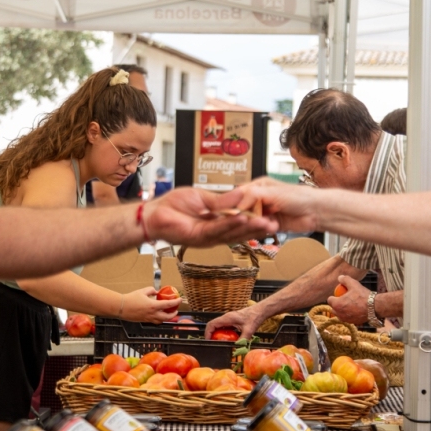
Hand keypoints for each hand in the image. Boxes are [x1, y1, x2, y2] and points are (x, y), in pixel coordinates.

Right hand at [122, 287, 179, 323]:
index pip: (168, 305)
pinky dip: (159, 319)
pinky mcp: (144, 321)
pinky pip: (155, 321)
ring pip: (161, 321)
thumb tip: (156, 291)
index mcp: (153, 306)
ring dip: (167, 318)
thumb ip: (151, 290)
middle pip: (167, 317)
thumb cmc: (131, 299)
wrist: (121, 307)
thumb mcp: (143, 291)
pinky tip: (158, 315)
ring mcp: (148, 319)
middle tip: (175, 310)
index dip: (176, 302)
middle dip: (173, 314)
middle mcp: (152, 314)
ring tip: (168, 313)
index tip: (180, 300)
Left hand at [145, 187, 277, 245]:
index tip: (271, 216)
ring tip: (264, 221)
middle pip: (240, 231)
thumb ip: (223, 200)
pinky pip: (218, 230)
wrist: (154, 214)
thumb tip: (243, 194)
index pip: (240, 223)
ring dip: (249, 227)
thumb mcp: (203, 198)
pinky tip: (243, 219)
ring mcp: (208, 237)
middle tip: (275, 223)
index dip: (255, 221)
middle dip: (258, 228)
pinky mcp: (199, 237)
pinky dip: (231, 224)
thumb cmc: (173, 205)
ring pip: (232, 232)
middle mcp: (215, 232)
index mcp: (217, 222)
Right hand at [206, 307, 262, 340]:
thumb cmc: (254, 317)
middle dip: (211, 334)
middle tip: (213, 343)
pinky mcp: (233, 320)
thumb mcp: (248, 331)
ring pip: (218, 325)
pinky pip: (224, 326)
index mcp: (227, 318)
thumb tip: (237, 349)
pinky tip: (228, 338)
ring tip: (219, 342)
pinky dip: (223, 332)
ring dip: (217, 333)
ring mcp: (229, 318)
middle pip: (213, 325)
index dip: (207, 333)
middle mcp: (226, 317)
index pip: (211, 324)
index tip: (208, 340)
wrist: (260, 311)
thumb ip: (242, 340)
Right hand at [235, 178, 319, 232]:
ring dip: (256, 224)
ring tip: (266, 223)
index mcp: (257, 187)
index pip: (237, 196)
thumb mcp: (272, 192)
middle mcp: (259, 199)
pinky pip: (260, 229)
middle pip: (242, 210)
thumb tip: (236, 206)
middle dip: (245, 217)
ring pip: (250, 221)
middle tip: (248, 221)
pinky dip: (263, 229)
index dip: (233, 205)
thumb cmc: (299, 196)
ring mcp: (264, 213)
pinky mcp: (270, 224)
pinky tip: (272, 227)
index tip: (231, 214)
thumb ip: (252, 196)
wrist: (316, 212)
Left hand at [327, 275, 370, 324]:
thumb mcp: (353, 284)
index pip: (329, 300)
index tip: (339, 294)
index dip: (333, 296)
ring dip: (342, 310)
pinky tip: (355, 309)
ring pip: (340, 314)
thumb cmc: (363, 296)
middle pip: (333, 308)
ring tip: (350, 304)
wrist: (374, 307)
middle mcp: (339, 314)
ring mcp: (346, 319)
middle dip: (336, 304)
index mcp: (337, 304)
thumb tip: (339, 277)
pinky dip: (349, 314)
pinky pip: (347, 318)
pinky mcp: (352, 322)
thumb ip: (345, 279)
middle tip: (344, 299)